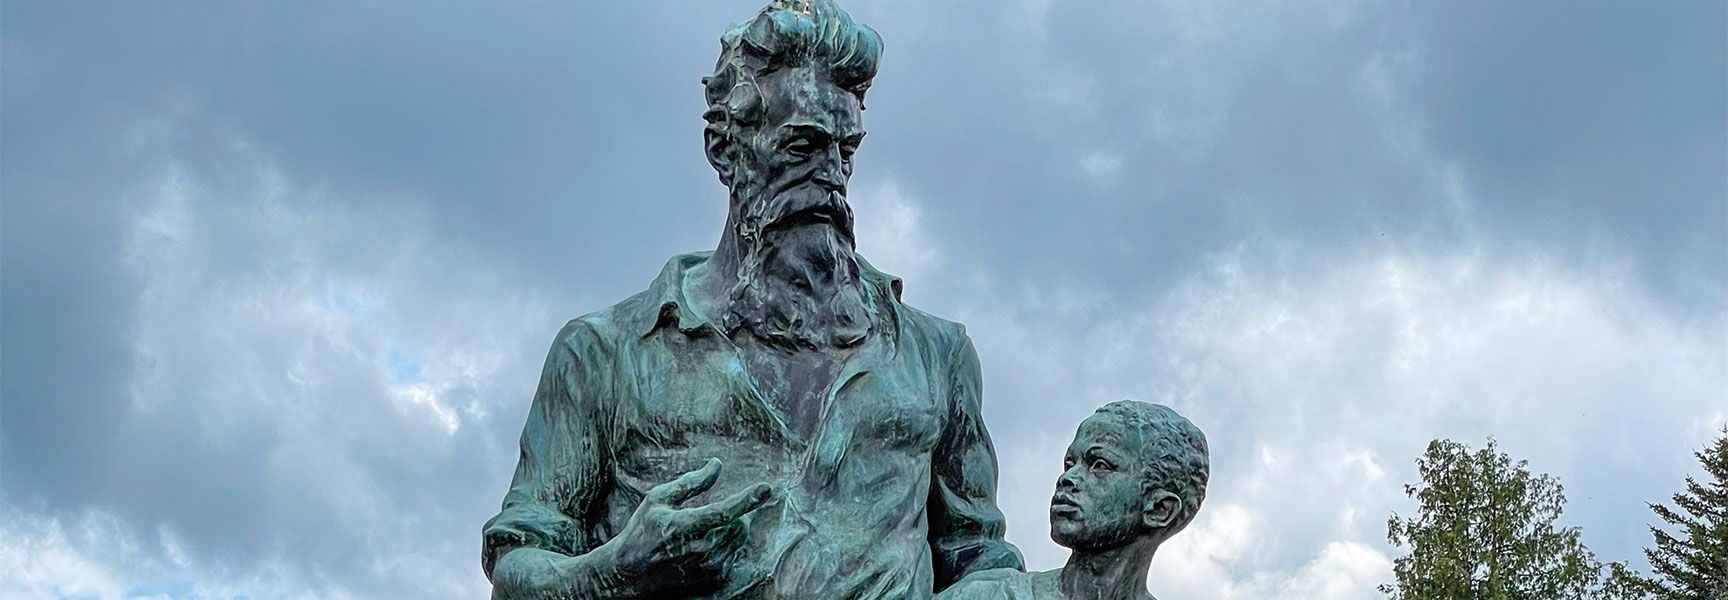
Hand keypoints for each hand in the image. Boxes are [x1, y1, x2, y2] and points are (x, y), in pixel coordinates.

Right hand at [601, 458, 772, 593]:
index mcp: (684, 527)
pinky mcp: (714, 581)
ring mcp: (708, 569)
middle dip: (732, 516)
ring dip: (728, 531)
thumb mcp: (658, 499)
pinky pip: (734, 556)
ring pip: (738, 540)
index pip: (723, 512)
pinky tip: (701, 549)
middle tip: (706, 516)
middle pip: (738, 525)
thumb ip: (690, 483)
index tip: (767, 487)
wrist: (628, 574)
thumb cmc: (642, 531)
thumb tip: (717, 465)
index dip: (747, 499)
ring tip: (701, 533)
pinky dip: (725, 548)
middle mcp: (699, 551)